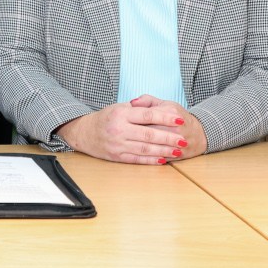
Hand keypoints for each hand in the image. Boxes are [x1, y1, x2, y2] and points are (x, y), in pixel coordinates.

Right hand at [55, 96, 191, 164]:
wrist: (84, 132)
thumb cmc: (105, 118)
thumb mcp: (118, 107)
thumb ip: (138, 107)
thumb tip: (159, 110)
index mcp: (120, 114)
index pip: (147, 116)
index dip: (165, 118)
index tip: (180, 119)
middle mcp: (119, 129)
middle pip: (149, 134)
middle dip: (168, 138)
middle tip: (183, 139)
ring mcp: (117, 144)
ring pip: (145, 148)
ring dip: (163, 151)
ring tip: (177, 151)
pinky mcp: (117, 156)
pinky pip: (137, 159)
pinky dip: (151, 160)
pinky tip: (162, 159)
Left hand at [128, 95, 207, 159]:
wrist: (200, 134)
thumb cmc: (177, 117)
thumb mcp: (165, 104)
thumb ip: (147, 100)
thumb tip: (131, 103)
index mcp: (171, 111)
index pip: (147, 115)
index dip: (133, 119)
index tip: (123, 121)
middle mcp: (176, 127)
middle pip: (149, 132)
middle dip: (134, 134)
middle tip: (123, 134)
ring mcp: (178, 143)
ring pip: (155, 146)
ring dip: (139, 146)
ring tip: (128, 144)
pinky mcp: (179, 155)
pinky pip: (161, 157)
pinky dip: (150, 157)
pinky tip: (138, 154)